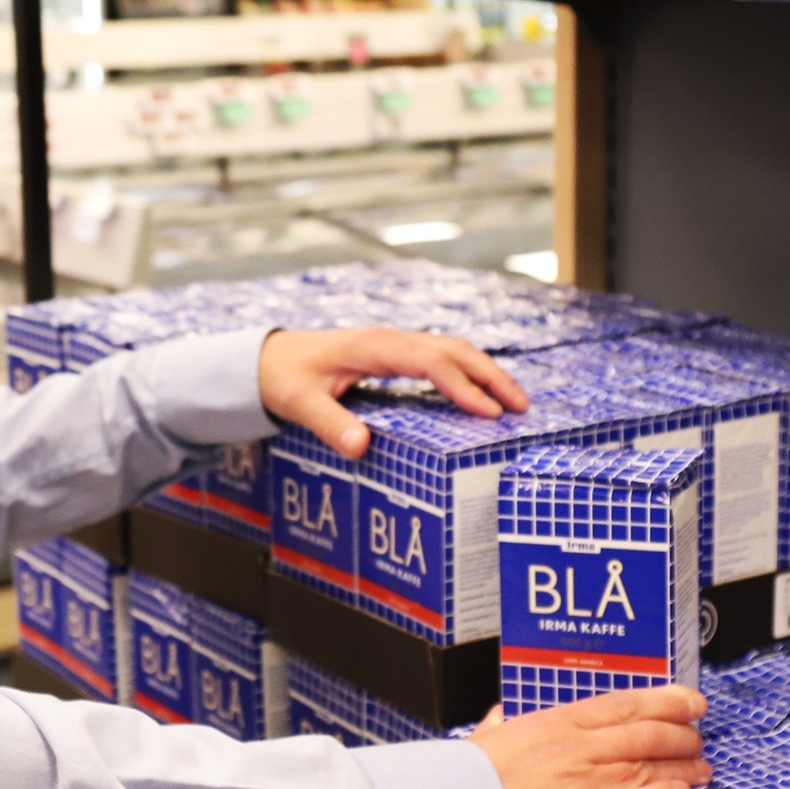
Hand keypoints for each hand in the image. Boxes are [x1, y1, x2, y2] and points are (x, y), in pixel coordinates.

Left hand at [258, 326, 529, 457]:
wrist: (268, 358)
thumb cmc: (284, 377)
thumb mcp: (298, 402)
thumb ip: (328, 423)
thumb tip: (360, 448)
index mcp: (374, 346)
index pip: (431, 361)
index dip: (462, 386)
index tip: (488, 412)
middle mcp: (391, 340)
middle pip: (454, 350)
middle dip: (491, 376)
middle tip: (521, 407)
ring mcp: (395, 345)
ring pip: (452, 351)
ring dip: (485, 373)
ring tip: (513, 402)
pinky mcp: (395, 354)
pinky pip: (440, 359)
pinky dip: (467, 373)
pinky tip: (481, 396)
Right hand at [470, 686, 710, 788]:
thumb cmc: (467, 774)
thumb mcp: (489, 736)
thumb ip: (504, 725)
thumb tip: (501, 716)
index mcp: (558, 721)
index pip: (625, 704)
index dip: (666, 701)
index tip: (691, 701)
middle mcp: (576, 748)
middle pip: (645, 735)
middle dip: (681, 735)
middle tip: (699, 737)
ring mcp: (581, 783)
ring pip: (646, 768)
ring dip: (682, 768)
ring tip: (702, 770)